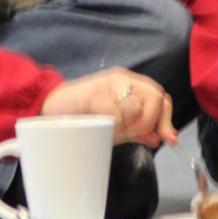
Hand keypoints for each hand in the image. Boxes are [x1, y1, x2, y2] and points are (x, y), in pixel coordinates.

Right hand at [40, 67, 178, 147]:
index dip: (165, 119)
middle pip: (156, 98)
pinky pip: (118, 112)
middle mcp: (123, 80)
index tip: (166, 138)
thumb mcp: (117, 128)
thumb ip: (139, 131)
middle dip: (150, 122)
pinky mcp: (96, 92)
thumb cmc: (83, 118)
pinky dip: (116, 124)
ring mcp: (109, 83)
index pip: (160, 98)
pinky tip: (105, 126)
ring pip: (139, 105)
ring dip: (132, 125)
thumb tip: (161, 138)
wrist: (50, 112)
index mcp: (130, 86)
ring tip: (116, 130)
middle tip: (134, 134)